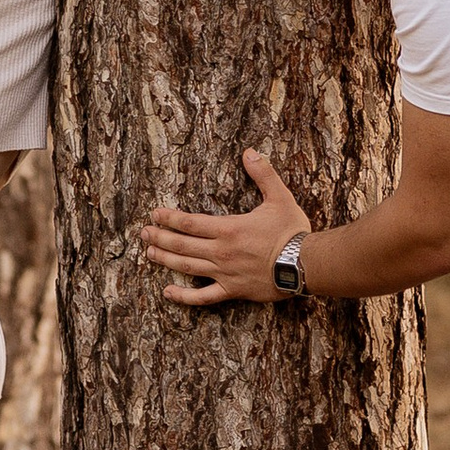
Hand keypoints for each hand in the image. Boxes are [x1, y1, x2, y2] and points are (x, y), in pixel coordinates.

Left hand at [142, 149, 309, 307]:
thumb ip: (263, 174)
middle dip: (160, 237)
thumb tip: (250, 152)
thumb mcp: (280, 197)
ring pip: (187, 267)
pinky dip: (184, 296)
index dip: (169, 218)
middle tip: (143, 232)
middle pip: (182, 245)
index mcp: (228, 229)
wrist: (306, 264)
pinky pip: (203, 297)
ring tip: (149, 253)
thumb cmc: (292, 231)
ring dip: (165, 260)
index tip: (155, 214)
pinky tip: (168, 292)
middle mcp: (221, 252)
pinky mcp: (232, 290)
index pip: (189, 222)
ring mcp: (224, 273)